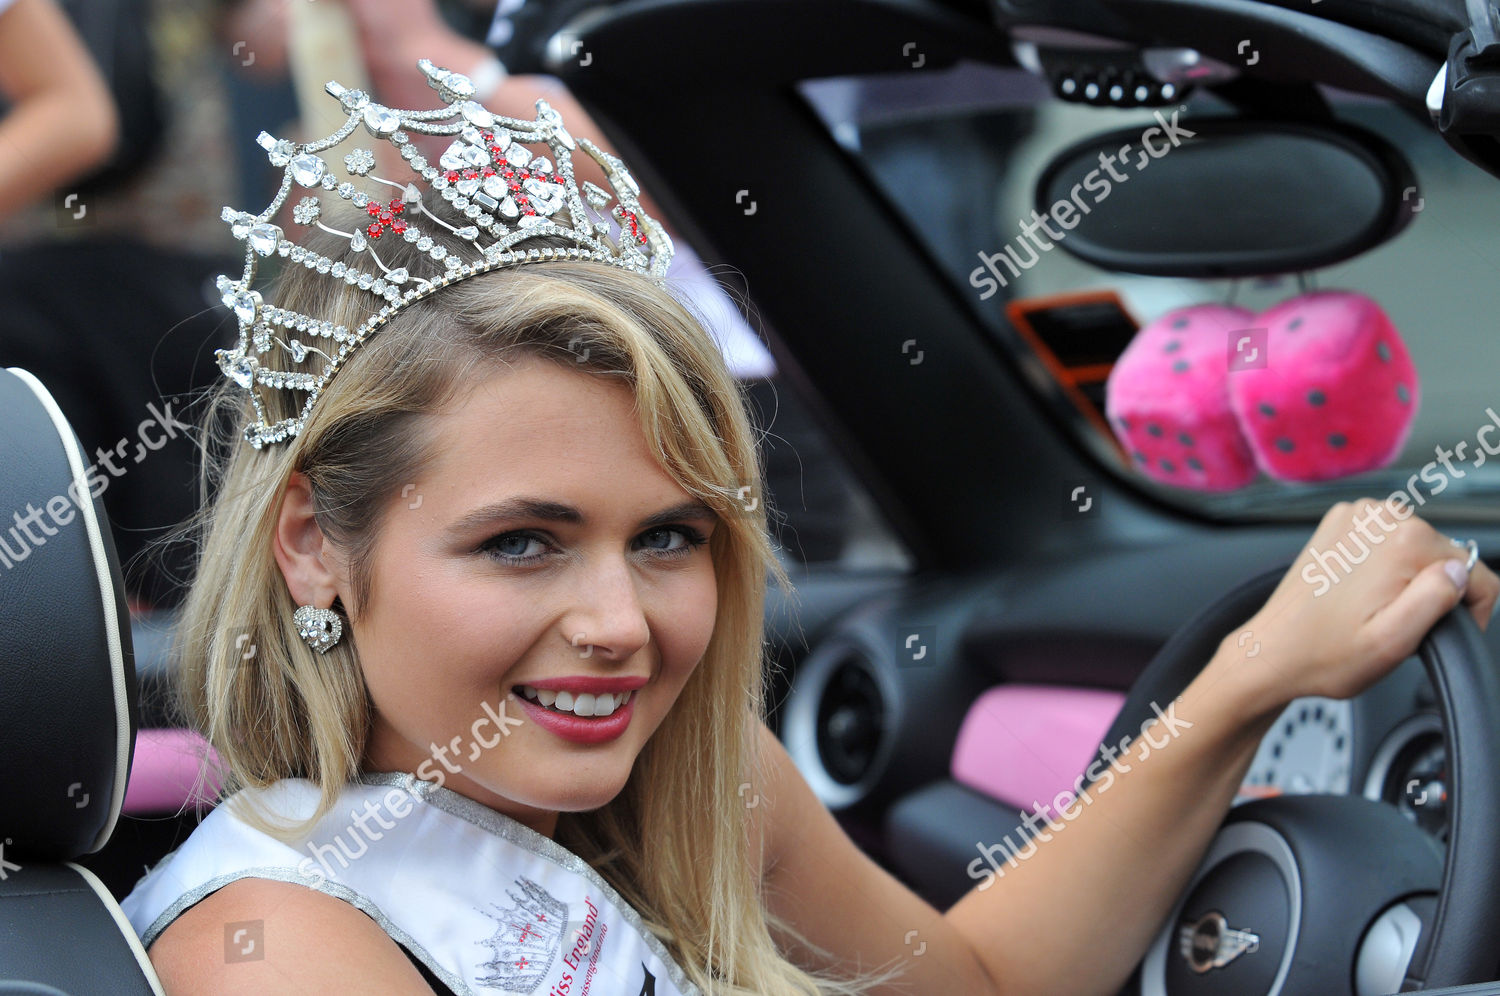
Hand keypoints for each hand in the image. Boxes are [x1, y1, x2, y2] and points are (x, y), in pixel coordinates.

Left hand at [1233, 498, 1498, 707]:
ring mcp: (1355, 515)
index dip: (1470, 608)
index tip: (1449, 630)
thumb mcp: (1393, 642)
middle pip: (1442, 556)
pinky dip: (1382, 566)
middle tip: (1395, 622)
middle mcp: (1378, 516)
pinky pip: (1385, 542)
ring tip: (1373, 608)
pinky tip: (1359, 592)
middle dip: (1431, 591)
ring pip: (1416, 548)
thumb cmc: (1324, 654)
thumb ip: (1436, 599)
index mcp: (1401, 540)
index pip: (1472, 569)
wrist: (1271, 650)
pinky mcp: (1339, 523)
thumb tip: (1459, 570)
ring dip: (1406, 578)